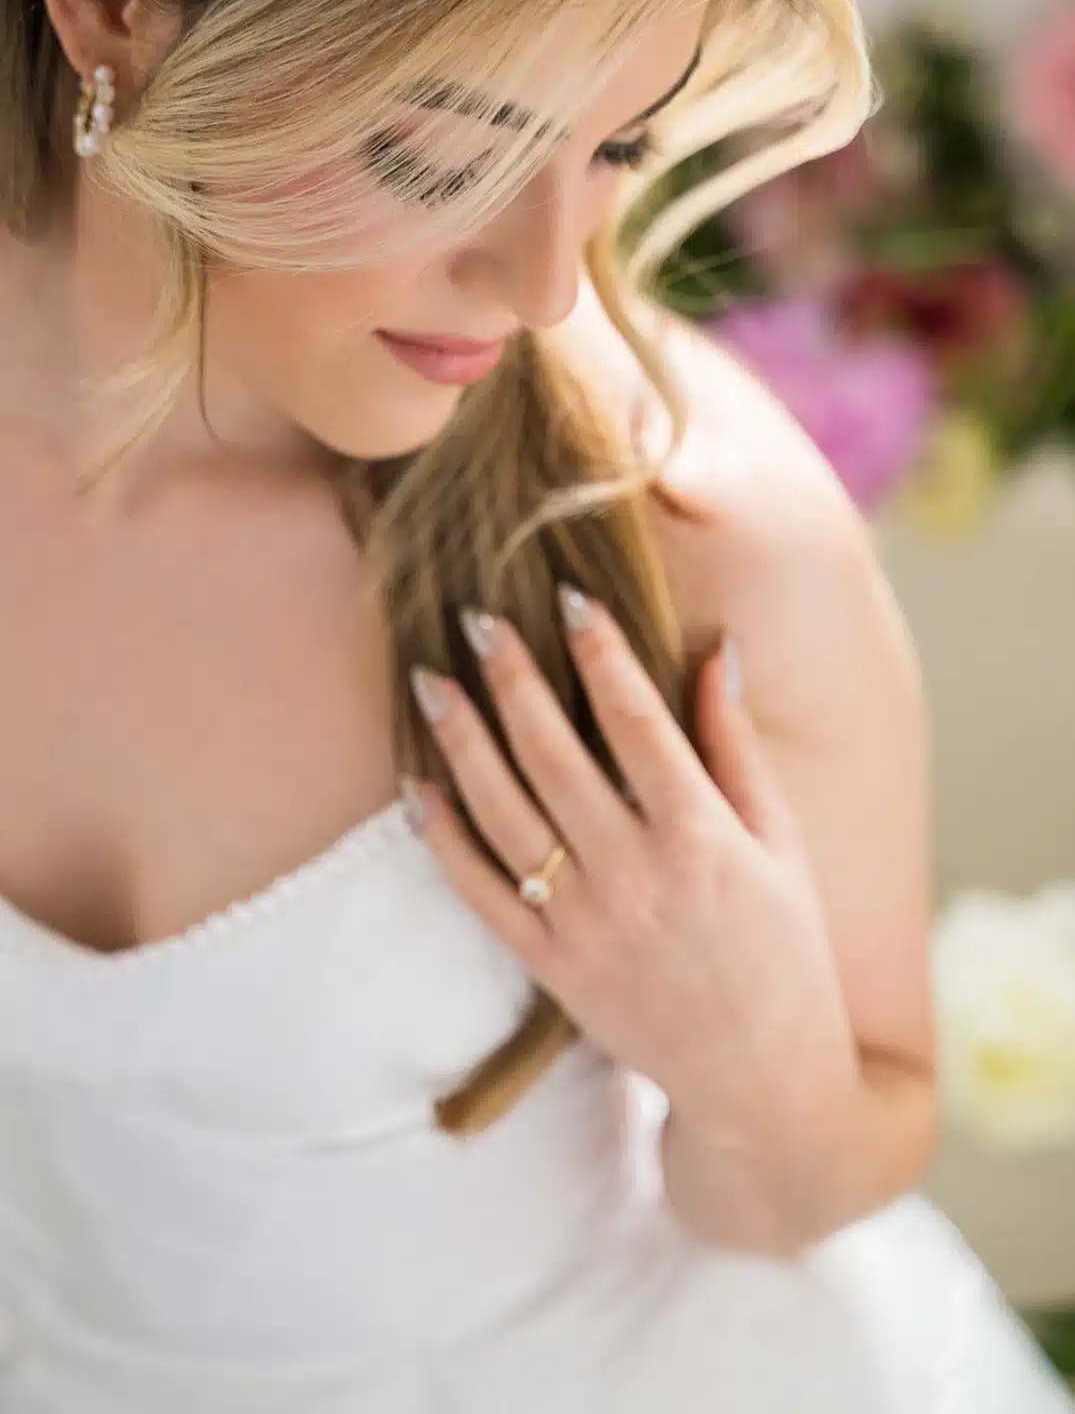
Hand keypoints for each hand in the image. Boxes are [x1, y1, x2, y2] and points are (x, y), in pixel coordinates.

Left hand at [402, 585, 858, 1131]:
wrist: (761, 1080)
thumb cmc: (785, 951)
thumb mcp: (783, 845)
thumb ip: (737, 748)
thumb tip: (716, 650)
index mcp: (703, 838)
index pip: (636, 720)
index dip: (599, 649)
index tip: (567, 592)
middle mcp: (636, 877)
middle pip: (554, 755)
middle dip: (511, 678)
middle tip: (476, 616)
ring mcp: (585, 925)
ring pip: (503, 814)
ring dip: (461, 741)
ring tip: (429, 680)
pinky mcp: (550, 967)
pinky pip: (479, 892)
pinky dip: (441, 837)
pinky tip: (415, 784)